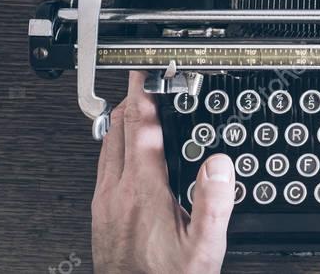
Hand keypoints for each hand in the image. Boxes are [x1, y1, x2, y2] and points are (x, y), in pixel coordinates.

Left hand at [92, 72, 235, 273]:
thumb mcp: (204, 247)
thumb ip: (213, 203)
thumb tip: (219, 163)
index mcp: (144, 192)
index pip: (140, 128)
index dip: (144, 95)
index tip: (148, 72)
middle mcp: (117, 193)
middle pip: (119, 130)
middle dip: (133, 100)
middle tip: (145, 80)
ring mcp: (104, 203)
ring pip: (107, 146)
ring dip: (122, 121)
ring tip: (136, 105)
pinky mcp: (100, 214)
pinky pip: (104, 166)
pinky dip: (116, 145)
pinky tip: (126, 150)